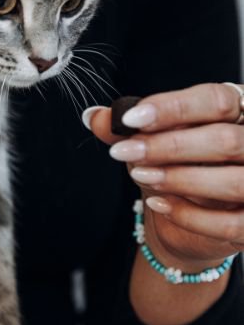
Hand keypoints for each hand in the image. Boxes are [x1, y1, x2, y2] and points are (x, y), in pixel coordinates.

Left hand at [85, 83, 243, 270]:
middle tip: (125, 152)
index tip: (130, 119)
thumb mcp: (148, 142)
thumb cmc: (174, 169)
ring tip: (141, 175)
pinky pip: (230, 224)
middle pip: (224, 139)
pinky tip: (157, 203)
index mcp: (237, 112)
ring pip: (232, 181)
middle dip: (167, 146)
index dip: (171, 108)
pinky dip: (189, 215)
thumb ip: (124, 128)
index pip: (215, 100)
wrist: (186, 219)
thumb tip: (95, 116)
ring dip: (177, 178)